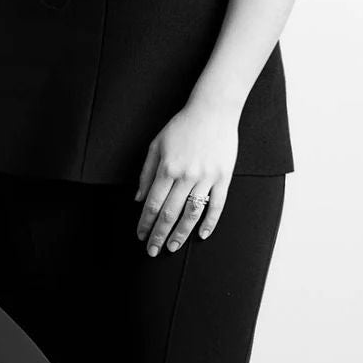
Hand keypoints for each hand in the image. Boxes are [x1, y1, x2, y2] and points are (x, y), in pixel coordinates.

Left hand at [135, 102, 238, 255]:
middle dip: (158, 235)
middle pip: (170, 214)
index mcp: (167, 168)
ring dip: (181, 234)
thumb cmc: (181, 126)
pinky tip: (201, 235)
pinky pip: (217, 206)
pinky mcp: (223, 178)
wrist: (213, 111)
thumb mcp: (156, 145)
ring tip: (172, 247)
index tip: (140, 236)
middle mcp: (186, 176)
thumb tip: (138, 199)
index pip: (153, 204)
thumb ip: (146, 173)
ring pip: (192, 214)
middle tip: (152, 251)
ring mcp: (207, 178)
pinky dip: (210, 223)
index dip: (145, 223)